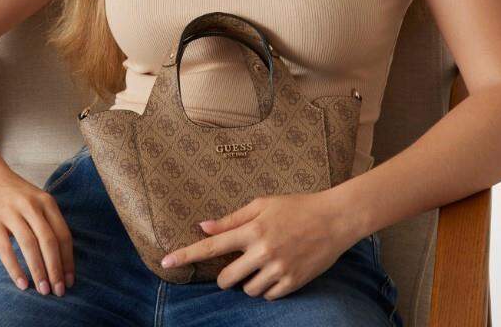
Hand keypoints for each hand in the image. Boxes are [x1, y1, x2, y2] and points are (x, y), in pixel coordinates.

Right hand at [0, 163, 74, 296]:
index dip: (68, 259)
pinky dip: (15, 268)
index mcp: (47, 202)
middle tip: (59, 290)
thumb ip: (48, 220)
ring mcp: (12, 213)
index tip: (71, 279)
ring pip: (30, 246)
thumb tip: (61, 253)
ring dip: (39, 271)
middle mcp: (33, 206)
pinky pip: (6, 249)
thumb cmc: (14, 192)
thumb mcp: (37, 200)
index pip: (63, 234)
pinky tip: (22, 283)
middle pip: (50, 241)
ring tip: (44, 290)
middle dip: (56, 268)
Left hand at [160, 191, 357, 300]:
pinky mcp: (293, 283)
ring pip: (247, 290)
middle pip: (226, 278)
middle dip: (226, 276)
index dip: (186, 254)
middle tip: (240, 263)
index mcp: (252, 229)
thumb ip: (232, 218)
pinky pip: (267, 297)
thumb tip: (203, 226)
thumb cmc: (296, 206)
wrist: (334, 219)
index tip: (165, 261)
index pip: (211, 245)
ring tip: (265, 263)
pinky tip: (278, 271)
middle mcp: (262, 250)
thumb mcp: (263, 204)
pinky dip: (267, 288)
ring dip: (249, 281)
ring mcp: (278, 268)